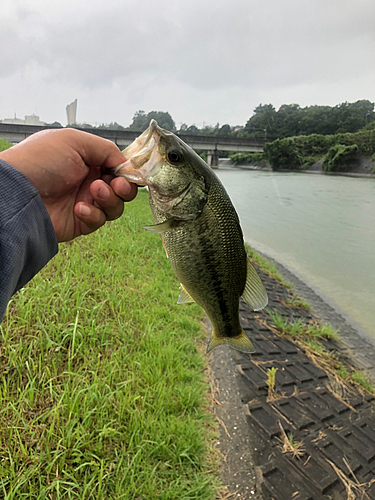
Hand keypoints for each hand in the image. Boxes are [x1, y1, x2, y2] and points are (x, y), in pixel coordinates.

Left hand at [0, 128, 136, 241]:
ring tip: (93, 192)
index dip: (128, 172)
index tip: (129, 174)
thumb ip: (107, 149)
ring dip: (109, 200)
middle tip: (116, 185)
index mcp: (88, 160)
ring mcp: (84, 202)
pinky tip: (78, 208)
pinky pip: (99, 221)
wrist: (17, 192)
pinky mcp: (80, 222)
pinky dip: (93, 215)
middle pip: (123, 190)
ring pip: (115, 208)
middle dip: (124, 188)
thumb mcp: (75, 141)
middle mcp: (88, 181)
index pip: (118, 168)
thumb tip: (126, 163)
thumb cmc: (40, 161)